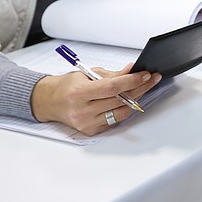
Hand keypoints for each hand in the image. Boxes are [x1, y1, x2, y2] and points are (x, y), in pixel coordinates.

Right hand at [31, 67, 161, 135]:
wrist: (50, 102)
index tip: (145, 75)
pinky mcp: (91, 131)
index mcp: (79, 93)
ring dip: (134, 100)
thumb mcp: (87, 74)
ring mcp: (87, 123)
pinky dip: (122, 110)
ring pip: (121, 113)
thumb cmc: (68, 86)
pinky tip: (126, 101)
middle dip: (139, 88)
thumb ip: (111, 74)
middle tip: (151, 79)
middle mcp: (82, 110)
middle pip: (119, 100)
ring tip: (141, 88)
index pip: (112, 88)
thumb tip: (132, 70)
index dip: (131, 81)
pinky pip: (115, 120)